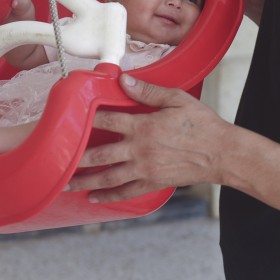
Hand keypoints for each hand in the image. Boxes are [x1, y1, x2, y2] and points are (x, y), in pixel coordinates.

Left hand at [67, 73, 230, 202]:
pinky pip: (126, 192)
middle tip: (58, 158)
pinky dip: (108, 197)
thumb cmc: (202, 124)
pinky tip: (94, 198)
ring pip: (109, 176)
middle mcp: (140, 149)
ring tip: (66, 183)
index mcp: (144, 125)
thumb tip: (124, 80)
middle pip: (101, 154)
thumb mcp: (177, 99)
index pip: (109, 118)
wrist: (222, 153)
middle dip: (77, 157)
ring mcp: (145, 168)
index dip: (89, 115)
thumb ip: (148, 91)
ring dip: (85, 180)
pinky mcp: (153, 182)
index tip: (72, 115)